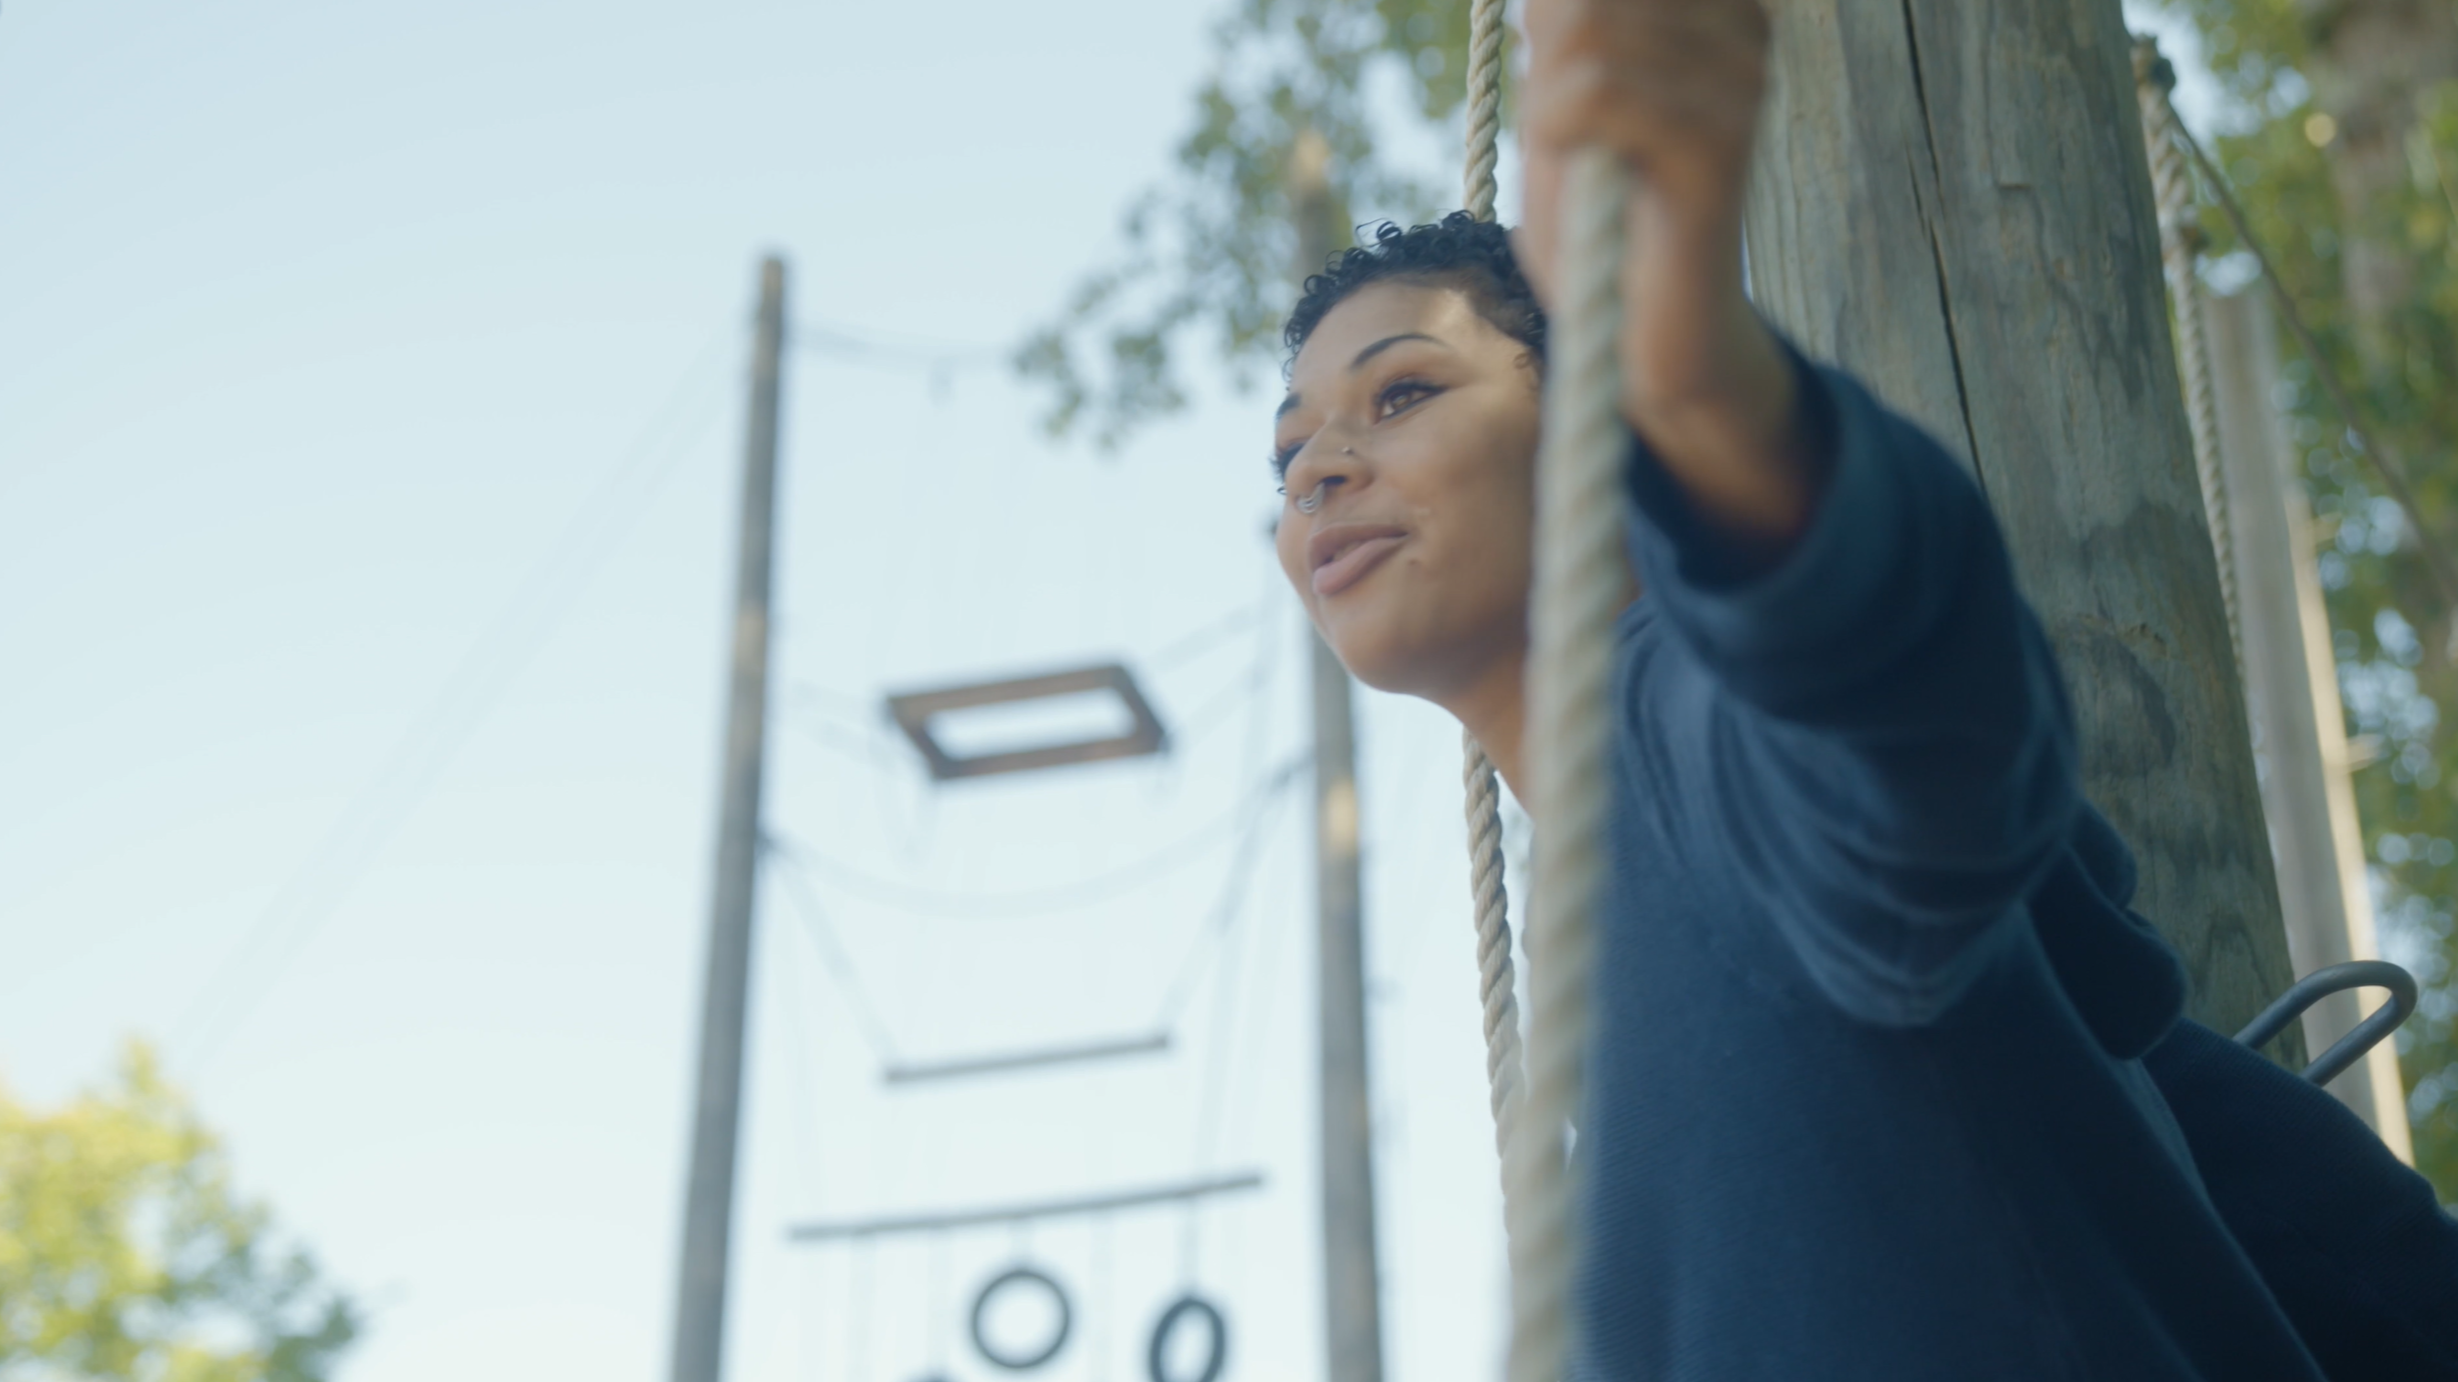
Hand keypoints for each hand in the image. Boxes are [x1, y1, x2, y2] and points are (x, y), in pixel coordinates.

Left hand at [1516, 0, 1819, 560]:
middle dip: (1546, 66)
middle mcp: (1742, 30)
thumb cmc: (1598, 224)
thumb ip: (1562, 35)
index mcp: (1715, 13)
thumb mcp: (1559, 106)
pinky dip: (1561, 133)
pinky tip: (1584, 178)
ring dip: (1549, 109)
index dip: (1555, 26)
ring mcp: (1739, 83)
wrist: (1641, 341)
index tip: (1569, 102)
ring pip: (1588, 33)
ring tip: (1586, 171)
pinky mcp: (1717, 146)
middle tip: (1571, 144)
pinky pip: (1601, 92)